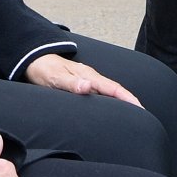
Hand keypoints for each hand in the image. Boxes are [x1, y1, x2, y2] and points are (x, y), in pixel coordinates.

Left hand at [23, 54, 142, 106]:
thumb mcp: (55, 78)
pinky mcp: (81, 84)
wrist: (34, 60)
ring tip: (132, 114)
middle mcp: (91, 77)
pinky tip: (110, 108)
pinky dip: (110, 100)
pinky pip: (100, 93)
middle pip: (115, 90)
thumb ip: (71, 83)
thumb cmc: (44, 70)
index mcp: (88, 76)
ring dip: (121, 101)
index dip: (128, 98)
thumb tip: (88, 88)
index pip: (114, 88)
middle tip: (143, 116)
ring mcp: (87, 80)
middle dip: (130, 101)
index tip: (140, 108)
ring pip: (108, 92)